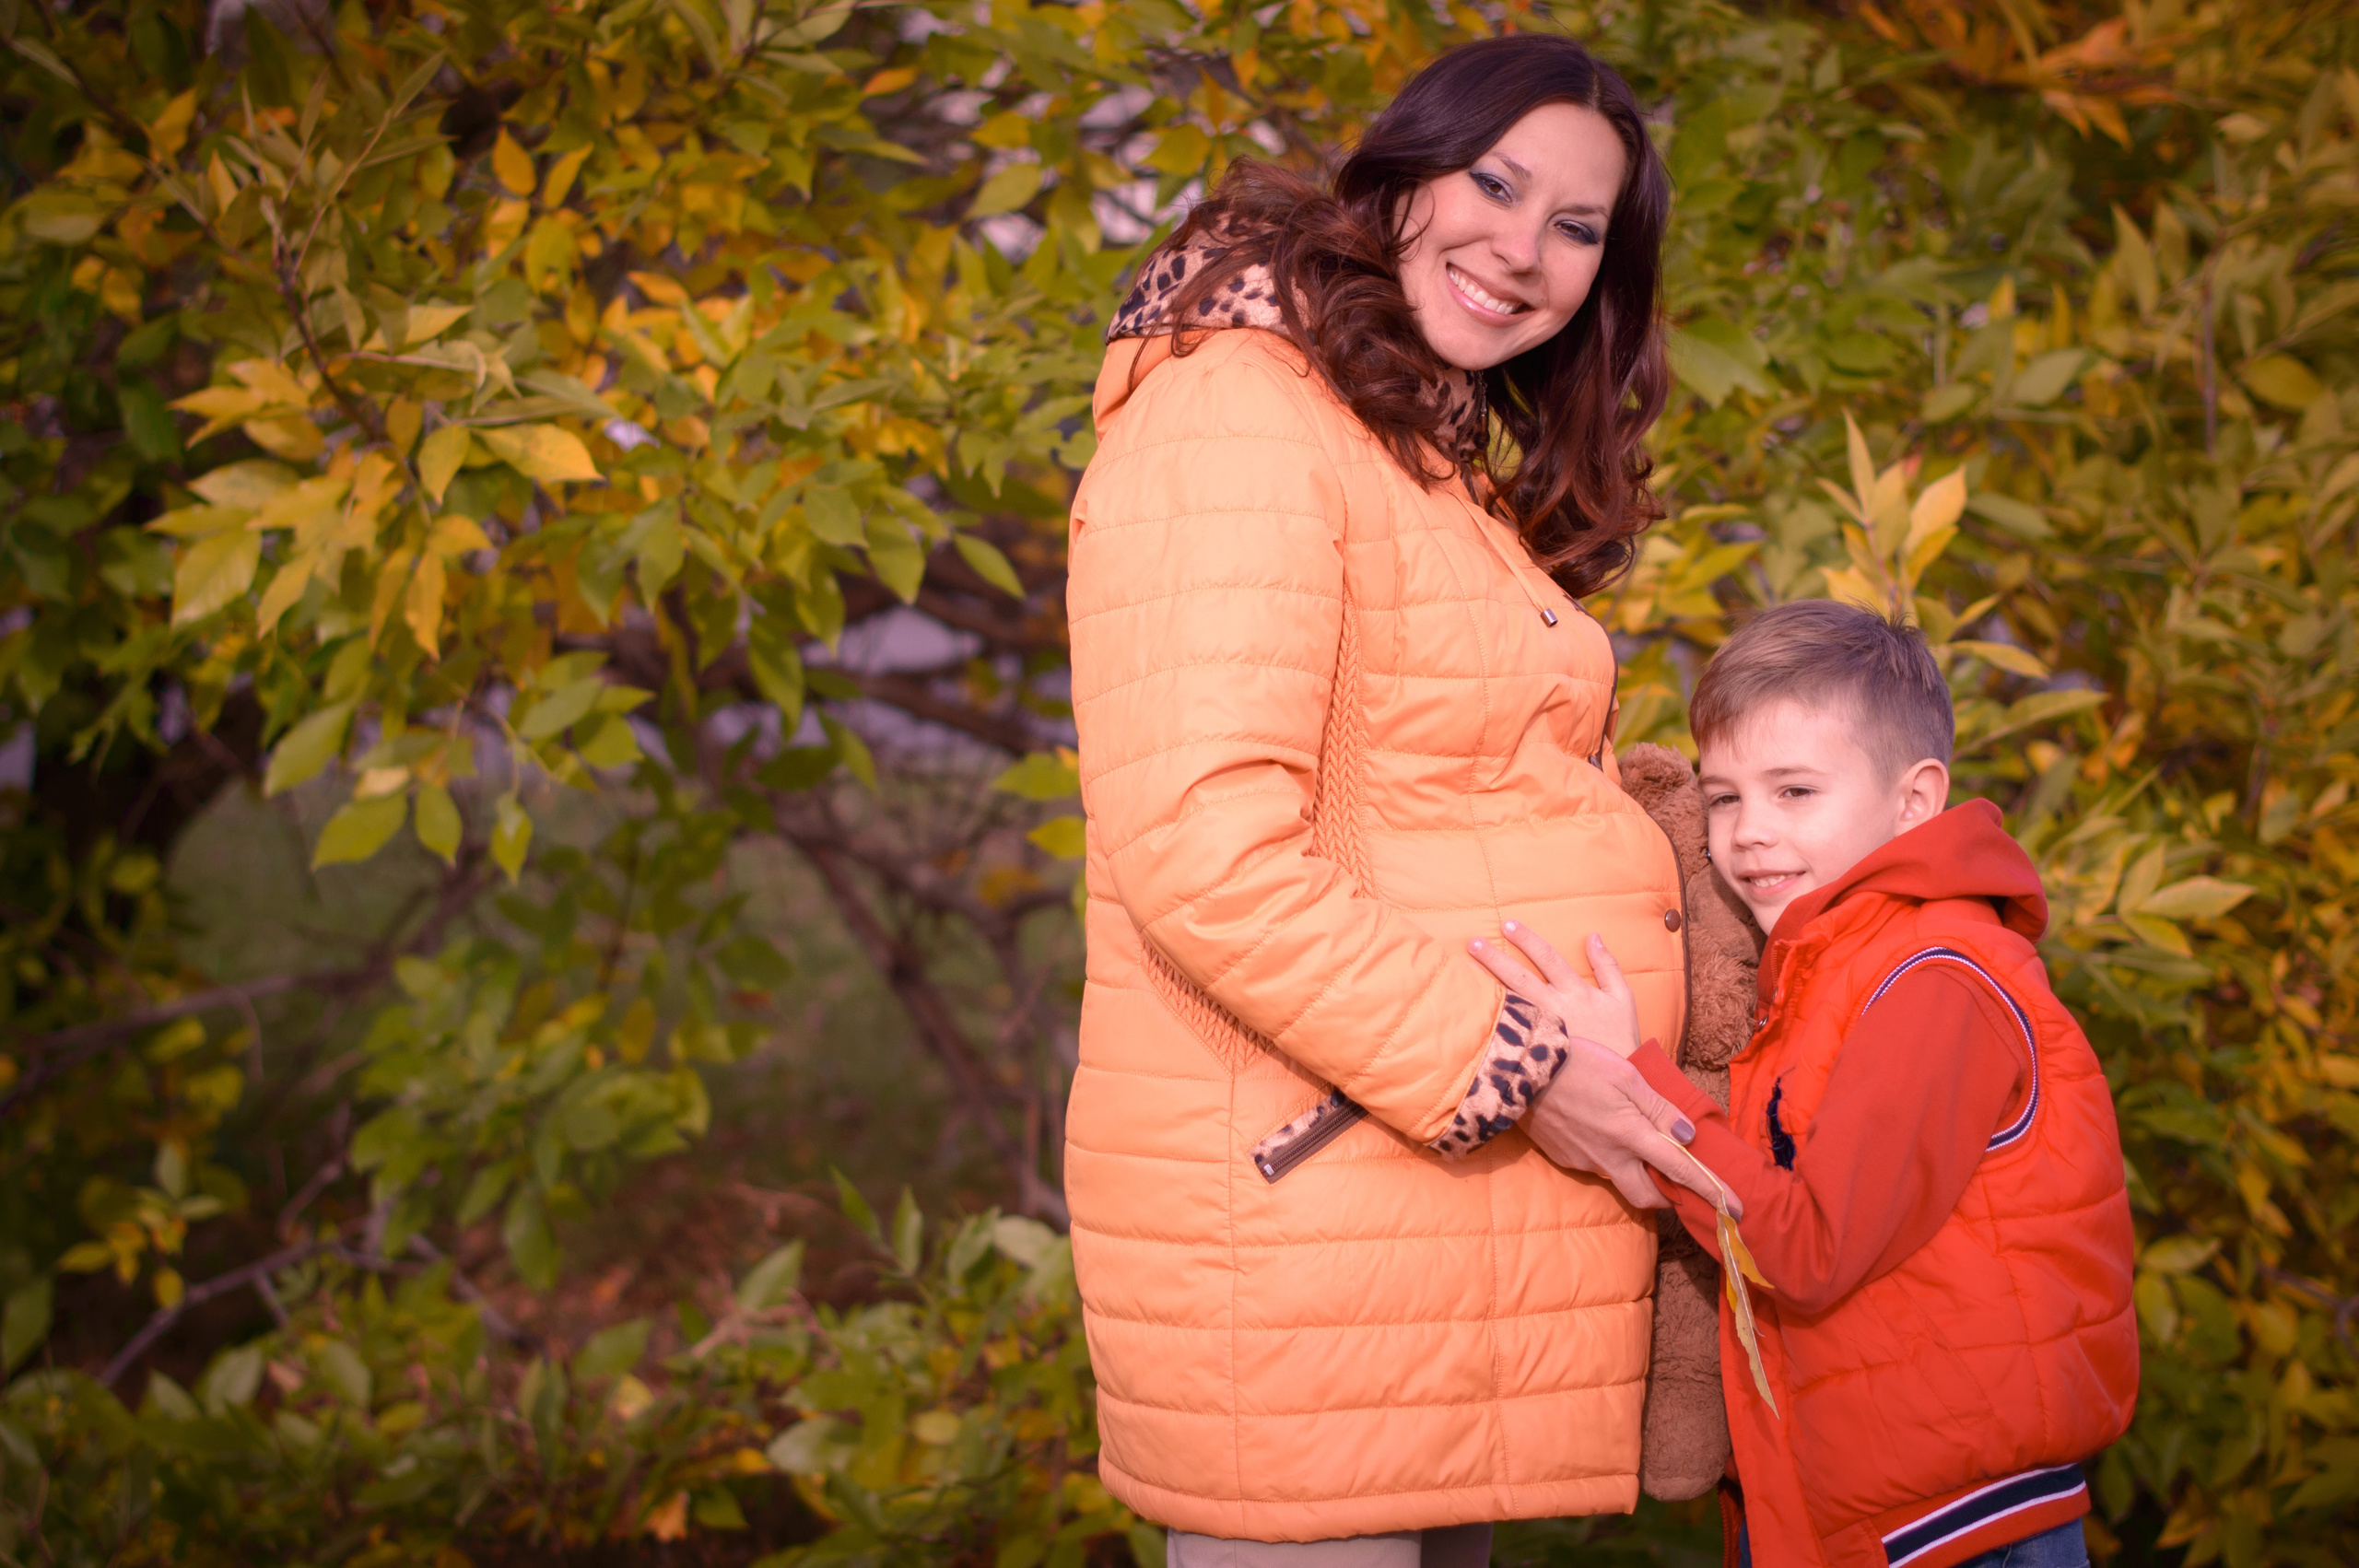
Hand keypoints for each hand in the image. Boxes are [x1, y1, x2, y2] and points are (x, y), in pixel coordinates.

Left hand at [1467, 921, 1640, 1058]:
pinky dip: (1490, 1024)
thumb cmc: (1621, 1042)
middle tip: (1473, 942)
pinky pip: (1509, 1037)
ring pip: (1510, 1005)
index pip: (1548, 958)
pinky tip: (1469, 1016)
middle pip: (1520, 978)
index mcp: (1576, 994)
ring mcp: (1542, 1035)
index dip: (1527, 939)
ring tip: (1463, 971)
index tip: (1507, 924)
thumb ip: (1608, 966)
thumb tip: (1593, 936)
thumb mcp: (1623, 999)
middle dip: (1495, 958)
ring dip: (1487, 986)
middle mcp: (1556, 1011)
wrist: (1619, 1087)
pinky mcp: (1534, 1057)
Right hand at [1522, 1037, 1741, 1217]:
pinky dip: (1606, 1155)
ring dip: (1634, 1170)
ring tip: (1630, 1138)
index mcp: (1632, 1135)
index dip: (1712, 1192)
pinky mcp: (1563, 1157)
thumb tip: (1687, 1135)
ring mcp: (1584, 1160)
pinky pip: (1594, 1164)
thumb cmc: (1578, 1065)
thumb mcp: (1627, 1076)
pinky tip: (1596, 1128)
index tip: (1736, 1211)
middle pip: (1648, 1196)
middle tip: (1674, 1179)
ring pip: (1620, 1179)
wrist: (1519, 1071)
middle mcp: (1610, 1157)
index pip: (1681, 1171)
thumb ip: (1659, 1107)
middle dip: (1666, 1196)